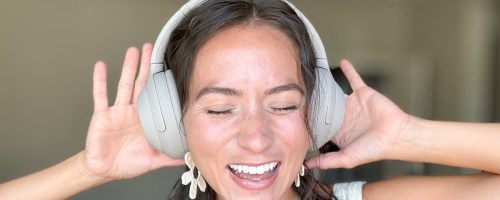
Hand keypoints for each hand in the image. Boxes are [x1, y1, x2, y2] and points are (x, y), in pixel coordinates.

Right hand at [81, 43, 183, 179]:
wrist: (104, 170)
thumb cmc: (127, 164)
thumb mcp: (153, 160)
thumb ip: (170, 157)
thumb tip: (189, 157)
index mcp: (146, 120)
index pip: (156, 97)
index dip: (161, 83)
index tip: (169, 68)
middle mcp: (133, 112)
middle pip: (142, 84)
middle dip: (147, 66)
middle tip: (152, 48)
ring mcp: (117, 112)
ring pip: (124, 84)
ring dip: (129, 67)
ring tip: (133, 51)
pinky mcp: (102, 115)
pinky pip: (100, 95)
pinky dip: (100, 80)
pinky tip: (101, 66)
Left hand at [307, 59, 411, 168]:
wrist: (396, 136)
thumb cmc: (374, 149)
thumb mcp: (347, 158)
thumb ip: (327, 160)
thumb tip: (307, 165)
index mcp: (338, 132)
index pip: (318, 125)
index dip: (308, 121)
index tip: (293, 116)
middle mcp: (343, 117)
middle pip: (324, 107)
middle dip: (312, 102)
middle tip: (297, 93)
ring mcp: (353, 104)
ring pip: (335, 92)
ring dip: (326, 86)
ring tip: (313, 77)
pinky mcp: (363, 93)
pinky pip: (354, 79)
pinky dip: (349, 70)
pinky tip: (341, 61)